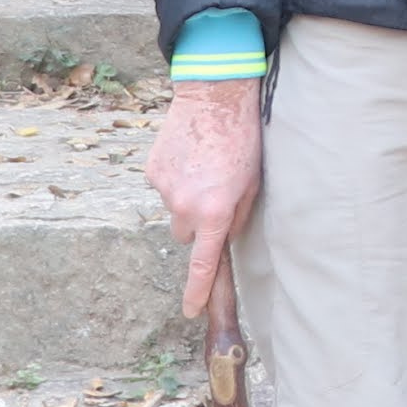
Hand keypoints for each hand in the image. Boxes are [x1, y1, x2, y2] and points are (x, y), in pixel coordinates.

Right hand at [145, 80, 263, 319]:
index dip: (197, 292)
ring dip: (187, 200)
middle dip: (199, 225)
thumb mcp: (253, 183)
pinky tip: (190, 156)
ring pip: (175, 210)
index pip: (202, 264)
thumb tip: (225, 237)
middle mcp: (185, 206)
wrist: (213, 96)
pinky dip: (176, 179)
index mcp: (214, 213)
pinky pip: (164, 188)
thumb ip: (239, 217)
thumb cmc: (243, 139)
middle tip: (215, 196)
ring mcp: (164, 189)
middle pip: (186, 235)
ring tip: (204, 168)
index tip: (191, 310)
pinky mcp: (152, 171)